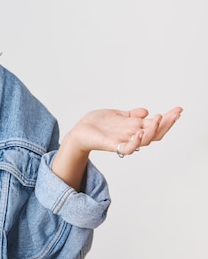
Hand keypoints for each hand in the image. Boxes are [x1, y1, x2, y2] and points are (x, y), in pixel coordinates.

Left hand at [66, 106, 182, 156]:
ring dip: (153, 130)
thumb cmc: (98, 124)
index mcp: (135, 128)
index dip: (168, 118)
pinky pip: (127, 148)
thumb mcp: (117, 115)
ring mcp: (124, 142)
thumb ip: (132, 115)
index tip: (178, 109)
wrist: (80, 131)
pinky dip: (135, 142)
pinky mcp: (113, 146)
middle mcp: (133, 136)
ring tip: (159, 118)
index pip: (156, 125)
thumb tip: (146, 111)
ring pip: (145, 140)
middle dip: (167, 124)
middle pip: (156, 134)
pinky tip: (139, 133)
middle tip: (174, 114)